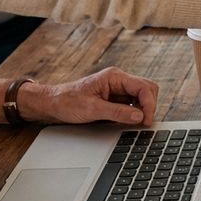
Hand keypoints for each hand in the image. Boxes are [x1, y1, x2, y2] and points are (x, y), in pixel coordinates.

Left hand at [18, 67, 157, 125]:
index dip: (149, 105)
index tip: (146, 121)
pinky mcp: (115, 98)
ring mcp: (118, 89)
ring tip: (137, 123)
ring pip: (142, 96)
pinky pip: (133, 103)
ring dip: (143, 109)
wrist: (52, 104)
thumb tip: (139, 117)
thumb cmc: (67, 102)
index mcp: (115, 77)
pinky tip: (128, 122)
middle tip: (144, 123)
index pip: (144, 87)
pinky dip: (135, 113)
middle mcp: (119, 80)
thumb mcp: (92, 109)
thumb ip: (118, 113)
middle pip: (147, 89)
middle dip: (149, 106)